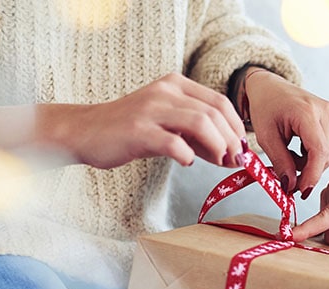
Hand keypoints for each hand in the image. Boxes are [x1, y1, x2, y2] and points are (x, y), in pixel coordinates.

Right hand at [68, 73, 245, 168]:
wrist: (86, 132)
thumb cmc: (131, 131)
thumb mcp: (169, 125)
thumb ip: (199, 135)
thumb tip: (233, 154)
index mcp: (176, 85)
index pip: (220, 102)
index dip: (237, 128)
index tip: (243, 150)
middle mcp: (165, 92)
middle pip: (215, 113)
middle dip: (232, 140)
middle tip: (235, 161)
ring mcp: (151, 110)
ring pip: (200, 123)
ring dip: (217, 147)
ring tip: (219, 162)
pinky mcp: (138, 131)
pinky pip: (174, 143)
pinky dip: (187, 155)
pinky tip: (186, 161)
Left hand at [244, 69, 328, 196]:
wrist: (271, 88)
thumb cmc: (266, 108)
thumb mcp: (266, 137)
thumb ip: (280, 162)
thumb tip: (291, 187)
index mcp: (307, 112)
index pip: (318, 152)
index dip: (311, 175)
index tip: (301, 192)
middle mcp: (327, 111)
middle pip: (324, 156)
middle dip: (306, 171)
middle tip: (286, 174)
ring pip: (327, 155)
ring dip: (309, 163)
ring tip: (290, 153)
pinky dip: (314, 155)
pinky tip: (300, 146)